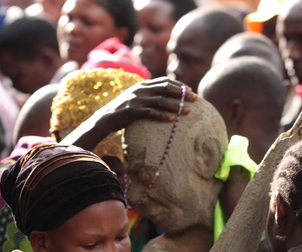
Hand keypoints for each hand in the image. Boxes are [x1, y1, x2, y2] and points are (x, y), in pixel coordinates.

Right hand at [61, 77, 196, 149]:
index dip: (179, 85)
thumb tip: (166, 102)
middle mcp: (141, 90)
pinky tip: (173, 120)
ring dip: (176, 105)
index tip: (190, 90)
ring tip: (189, 111)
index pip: (164, 81)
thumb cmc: (124, 112)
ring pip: (161, 100)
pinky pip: (151, 113)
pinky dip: (163, 116)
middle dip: (182, 93)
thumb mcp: (136, 100)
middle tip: (196, 99)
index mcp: (143, 85)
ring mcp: (137, 100)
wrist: (105, 119)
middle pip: (166, 88)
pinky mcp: (133, 111)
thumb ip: (149, 97)